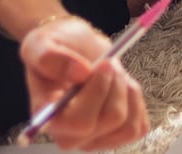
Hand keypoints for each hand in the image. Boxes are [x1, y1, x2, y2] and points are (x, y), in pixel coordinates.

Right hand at [18, 16, 148, 150]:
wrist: (73, 49)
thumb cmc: (54, 49)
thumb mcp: (41, 43)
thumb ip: (50, 57)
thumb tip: (80, 73)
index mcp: (49, 118)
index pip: (79, 123)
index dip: (96, 93)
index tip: (97, 65)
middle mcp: (70, 135)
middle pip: (111, 118)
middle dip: (115, 83)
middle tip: (106, 62)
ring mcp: (95, 138)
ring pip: (128, 124)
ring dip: (125, 90)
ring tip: (111, 73)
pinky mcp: (117, 135)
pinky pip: (139, 126)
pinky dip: (135, 100)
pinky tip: (119, 87)